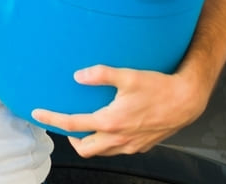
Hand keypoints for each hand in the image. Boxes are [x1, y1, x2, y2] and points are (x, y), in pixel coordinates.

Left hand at [31, 64, 211, 157]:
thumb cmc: (160, 88)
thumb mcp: (129, 76)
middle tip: (67, 125)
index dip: (52, 119)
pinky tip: (111, 128)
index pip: (72, 125)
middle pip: (84, 148)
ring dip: (91, 142)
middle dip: (71, 139)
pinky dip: (108, 142)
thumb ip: (101, 74)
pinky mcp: (142, 145)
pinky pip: (118, 149)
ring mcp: (130, 144)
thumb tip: (79, 75)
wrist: (188, 100)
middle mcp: (118, 138)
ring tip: (87, 127)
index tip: (38, 114)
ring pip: (102, 151)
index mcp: (110, 122)